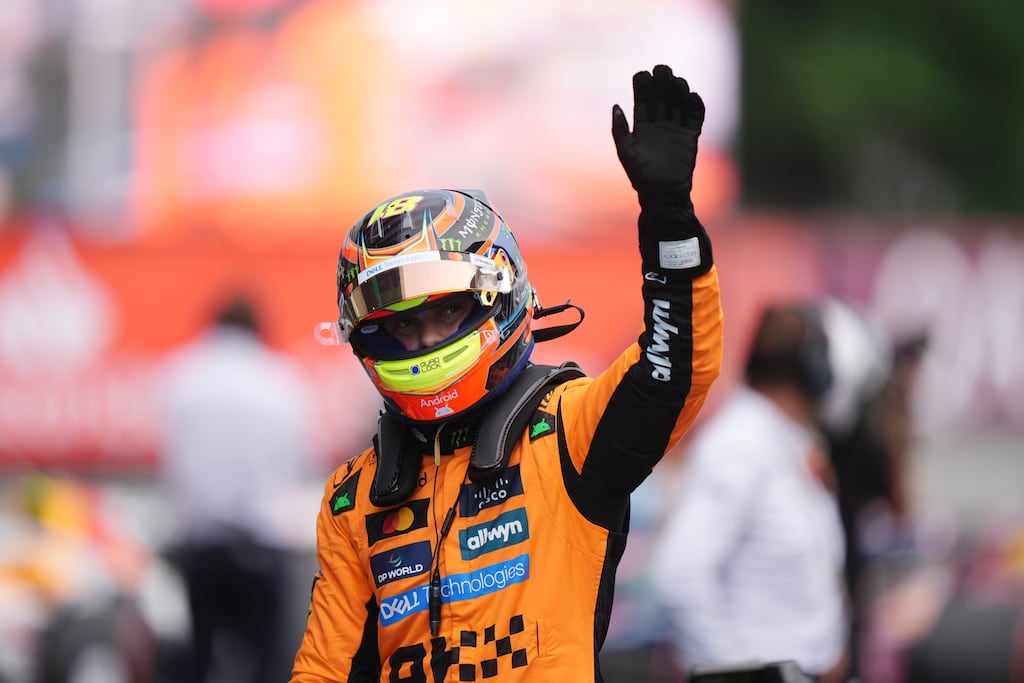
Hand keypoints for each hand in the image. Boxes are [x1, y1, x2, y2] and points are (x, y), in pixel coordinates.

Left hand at [612, 65, 704, 201]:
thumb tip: (616, 105)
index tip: (643, 74)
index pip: (643, 98)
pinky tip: (692, 98)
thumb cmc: (640, 175)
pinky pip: (695, 116)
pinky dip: (696, 105)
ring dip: (679, 89)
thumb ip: (620, 130)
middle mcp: (659, 123)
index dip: (643, 84)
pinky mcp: (691, 136)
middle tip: (662, 70)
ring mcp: (676, 128)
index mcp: (642, 124)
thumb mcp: (626, 152)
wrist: (663, 194)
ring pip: (679, 101)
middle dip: (662, 80)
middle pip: (662, 94)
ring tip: (677, 84)